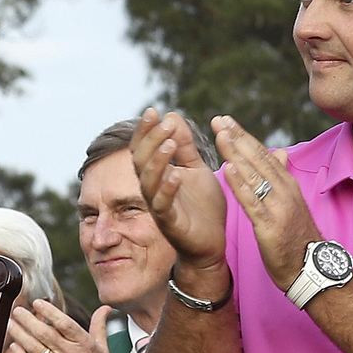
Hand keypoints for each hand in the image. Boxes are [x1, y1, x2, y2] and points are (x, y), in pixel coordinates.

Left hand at [9, 299, 115, 352]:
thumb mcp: (104, 350)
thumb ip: (99, 327)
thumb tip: (104, 309)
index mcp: (84, 344)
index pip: (64, 322)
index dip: (48, 311)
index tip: (37, 303)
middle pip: (45, 332)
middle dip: (28, 319)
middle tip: (17, 311)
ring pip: (35, 347)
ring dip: (20, 334)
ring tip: (11, 324)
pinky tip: (14, 347)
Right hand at [133, 107, 229, 298]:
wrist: (212, 241)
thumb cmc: (203, 206)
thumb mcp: (196, 169)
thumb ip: (185, 146)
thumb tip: (172, 117)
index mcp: (158, 175)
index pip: (143, 148)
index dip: (145, 130)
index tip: (153, 111)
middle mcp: (152, 189)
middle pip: (140, 161)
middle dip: (149, 140)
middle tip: (161, 122)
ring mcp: (159, 206)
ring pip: (148, 182)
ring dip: (157, 161)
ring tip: (170, 144)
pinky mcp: (170, 223)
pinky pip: (163, 205)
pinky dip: (168, 189)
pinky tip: (177, 175)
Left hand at [210, 117, 311, 285]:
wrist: (310, 269)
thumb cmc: (296, 237)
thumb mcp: (291, 203)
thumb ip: (282, 177)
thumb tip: (281, 152)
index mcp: (286, 185)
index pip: (262, 154)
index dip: (243, 136)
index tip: (226, 120)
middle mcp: (284, 191)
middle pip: (258, 159)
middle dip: (237, 138)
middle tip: (219, 119)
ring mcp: (278, 208)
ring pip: (255, 175)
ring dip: (236, 153)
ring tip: (220, 135)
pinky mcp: (270, 226)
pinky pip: (253, 202)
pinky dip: (241, 184)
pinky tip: (228, 170)